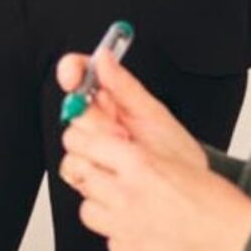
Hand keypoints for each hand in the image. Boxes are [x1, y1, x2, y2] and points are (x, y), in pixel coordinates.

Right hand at [53, 47, 206, 170]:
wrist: (180, 193)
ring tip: (126, 154)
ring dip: (98, 150)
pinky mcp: (85, 174)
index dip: (71, 70)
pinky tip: (114, 172)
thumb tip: (104, 57)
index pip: (80, 73)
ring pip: (71, 141)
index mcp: (112, 99)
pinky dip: (94, 172)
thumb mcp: (153, 115)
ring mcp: (89, 147)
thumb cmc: (173, 153)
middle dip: (97, 123)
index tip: (72, 75)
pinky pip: (72, 169)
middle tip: (123, 133)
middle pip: (73, 110)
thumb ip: (125, 86)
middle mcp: (97, 120)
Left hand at [62, 108, 250, 250]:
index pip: (85, 143)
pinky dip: (120, 237)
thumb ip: (140, 156)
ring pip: (86, 210)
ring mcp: (123, 226)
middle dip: (87, 172)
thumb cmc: (216, 202)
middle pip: (78, 175)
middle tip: (100, 173)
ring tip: (121, 206)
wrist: (232, 240)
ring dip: (100, 206)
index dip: (83, 143)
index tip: (85, 144)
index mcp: (139, 163)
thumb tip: (118, 147)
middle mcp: (125, 193)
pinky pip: (108, 241)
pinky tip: (139, 232)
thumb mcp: (176, 160)